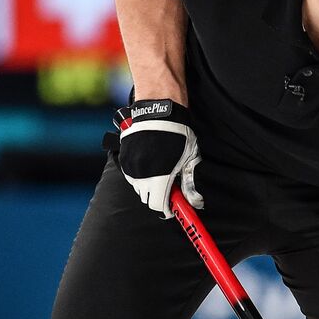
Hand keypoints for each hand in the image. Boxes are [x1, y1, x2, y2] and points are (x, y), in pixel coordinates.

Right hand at [116, 99, 200, 216]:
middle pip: (147, 197)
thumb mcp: (189, 158)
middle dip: (157, 195)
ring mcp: (130, 165)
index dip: (166, 208)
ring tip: (159, 170)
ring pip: (138, 186)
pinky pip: (131, 174)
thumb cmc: (178, 133)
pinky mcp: (123, 157)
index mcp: (159, 177)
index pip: (157, 205)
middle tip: (168, 186)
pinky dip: (139, 174)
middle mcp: (141, 174)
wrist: (158, 110)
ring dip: (148, 184)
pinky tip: (150, 162)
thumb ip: (189, 183)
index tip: (172, 207)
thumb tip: (195, 202)